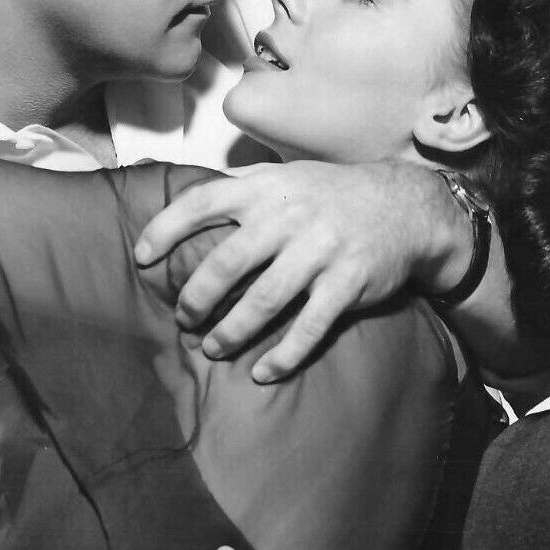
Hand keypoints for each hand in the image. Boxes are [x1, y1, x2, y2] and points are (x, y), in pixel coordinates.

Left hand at [134, 160, 470, 382]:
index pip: (201, 202)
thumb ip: (240, 188)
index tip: (141, 258)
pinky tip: (262, 372)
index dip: (164, 230)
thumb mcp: (286, 176)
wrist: (408, 206)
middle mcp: (289, 217)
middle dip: (196, 299)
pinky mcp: (348, 284)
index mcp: (266, 189)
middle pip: (225, 264)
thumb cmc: (332, 195)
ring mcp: (320, 252)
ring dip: (231, 332)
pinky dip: (282, 356)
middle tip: (184, 320)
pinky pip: (309, 329)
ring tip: (213, 349)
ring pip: (262, 302)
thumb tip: (181, 202)